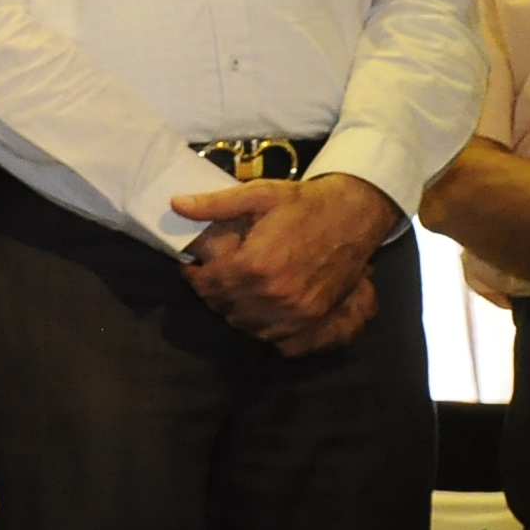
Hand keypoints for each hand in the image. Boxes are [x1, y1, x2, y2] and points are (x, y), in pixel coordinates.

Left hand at [175, 173, 400, 352]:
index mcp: (254, 264)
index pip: (205, 285)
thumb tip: (176, 205)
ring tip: (235, 285)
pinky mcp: (311, 317)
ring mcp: (294, 310)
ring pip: (242, 322)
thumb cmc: (303, 203)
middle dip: (212, 289)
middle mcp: (273, 293)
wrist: (353, 216)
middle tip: (214, 273)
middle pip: (221, 305)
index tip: (194, 265)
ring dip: (233, 307)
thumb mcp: (258, 195)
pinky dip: (258, 322)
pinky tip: (257, 301)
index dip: (194, 275)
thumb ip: (215, 204)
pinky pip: (271, 335)